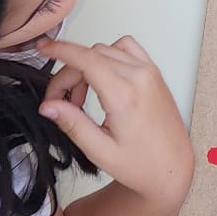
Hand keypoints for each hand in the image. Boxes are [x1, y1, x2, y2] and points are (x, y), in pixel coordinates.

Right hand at [37, 34, 192, 209]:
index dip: (61, 49)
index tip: (43, 47)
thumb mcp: (100, 151)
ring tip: (82, 97)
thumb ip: (72, 124)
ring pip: (107, 49)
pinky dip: (107, 57)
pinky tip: (101, 80)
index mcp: (125, 96)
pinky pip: (125, 49)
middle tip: (60, 101)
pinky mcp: (154, 72)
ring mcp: (150, 72)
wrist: (172, 168)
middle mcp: (140, 78)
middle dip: (69, 74)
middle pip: (92, 56)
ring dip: (87, 66)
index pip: (88, 59)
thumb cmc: (141, 165)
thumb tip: (48, 105)